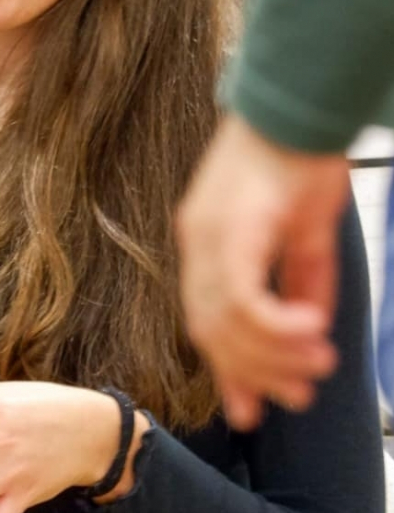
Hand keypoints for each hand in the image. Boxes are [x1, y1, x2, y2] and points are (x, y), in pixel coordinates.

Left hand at [177, 114, 349, 428]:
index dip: (228, 369)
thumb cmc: (301, 156)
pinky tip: (311, 337)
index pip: (206, 321)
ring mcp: (207, 237)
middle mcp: (197, 244)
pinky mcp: (229, 231)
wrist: (298, 103)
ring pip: (226, 323)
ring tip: (315, 372)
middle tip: (293, 400)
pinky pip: (243, 299)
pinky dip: (276, 327)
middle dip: (253, 374)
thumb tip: (310, 329)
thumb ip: (303, 282)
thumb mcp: (306, 232)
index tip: (251, 408)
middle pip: (211, 331)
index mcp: (206, 244)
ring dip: (272, 357)